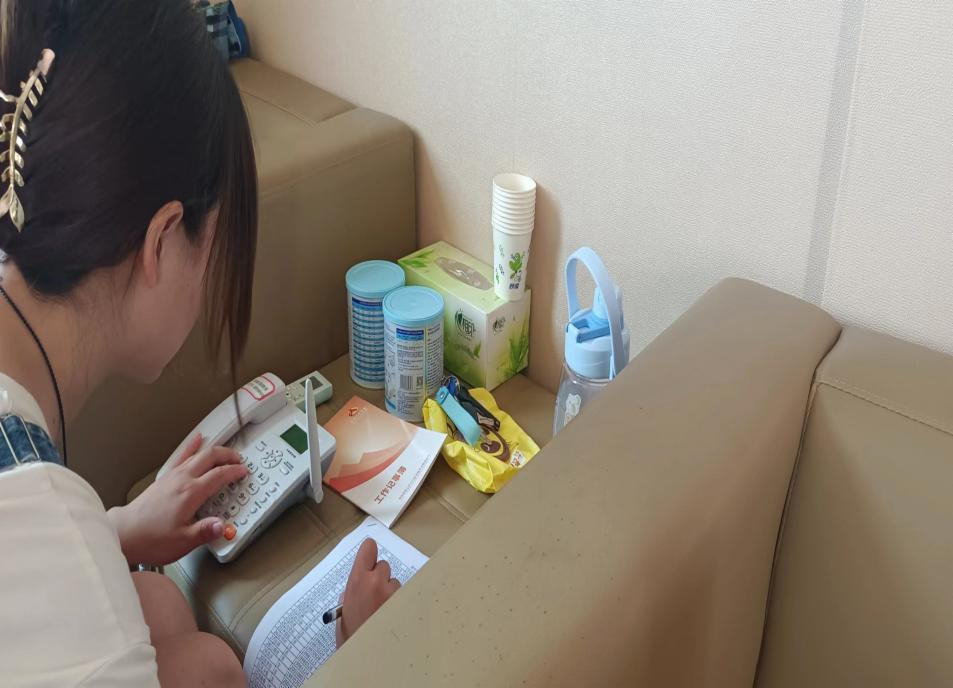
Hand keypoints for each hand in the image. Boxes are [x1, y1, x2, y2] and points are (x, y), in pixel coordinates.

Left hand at [108, 434, 247, 565]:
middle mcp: (181, 480)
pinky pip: (182, 456)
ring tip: (224, 452)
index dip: (235, 472)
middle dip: (228, 455)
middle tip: (239, 460)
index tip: (243, 472)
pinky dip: (191, 446)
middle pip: (210, 457)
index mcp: (190, 493)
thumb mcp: (183, 541)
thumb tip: (222, 525)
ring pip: (198, 454)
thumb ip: (205, 531)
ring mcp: (171, 477)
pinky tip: (196, 440)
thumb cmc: (150, 538)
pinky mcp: (163, 479)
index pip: (219, 475)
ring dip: (214, 451)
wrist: (124, 534)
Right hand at [336, 538, 400, 646]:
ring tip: (381, 609)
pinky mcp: (405, 601)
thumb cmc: (350, 634)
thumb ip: (350, 592)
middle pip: (383, 565)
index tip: (369, 559)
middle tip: (373, 594)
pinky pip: (401, 594)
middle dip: (379, 577)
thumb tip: (357, 586)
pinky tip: (390, 614)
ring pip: (393, 581)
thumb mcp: (343, 610)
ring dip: (389, 590)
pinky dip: (397, 601)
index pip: (368, 549)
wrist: (367, 654)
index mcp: (358, 580)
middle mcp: (377, 581)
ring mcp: (393, 591)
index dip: (369, 553)